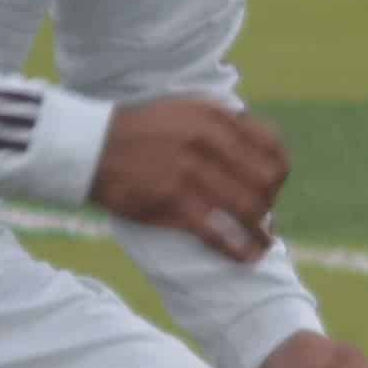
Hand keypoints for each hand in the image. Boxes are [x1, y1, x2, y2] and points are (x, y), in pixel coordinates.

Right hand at [89, 97, 290, 262]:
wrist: (89, 145)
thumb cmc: (137, 130)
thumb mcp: (184, 110)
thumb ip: (221, 122)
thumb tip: (257, 147)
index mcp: (215, 116)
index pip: (272, 147)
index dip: (279, 173)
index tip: (273, 188)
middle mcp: (208, 141)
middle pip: (264, 181)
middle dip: (269, 204)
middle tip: (264, 219)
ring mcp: (191, 171)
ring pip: (247, 208)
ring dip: (260, 231)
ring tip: (263, 245)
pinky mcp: (173, 200)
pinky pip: (217, 230)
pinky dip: (237, 247)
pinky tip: (246, 257)